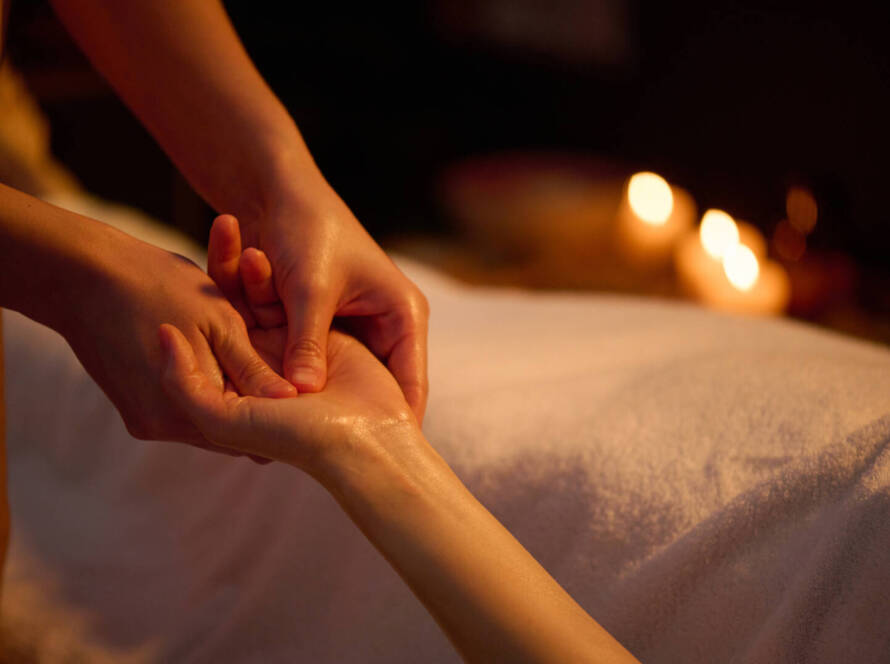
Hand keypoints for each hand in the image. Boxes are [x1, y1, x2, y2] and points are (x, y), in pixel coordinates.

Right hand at [59, 226, 294, 455]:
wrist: (81, 275)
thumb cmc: (157, 285)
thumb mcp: (219, 322)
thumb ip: (253, 368)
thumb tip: (292, 399)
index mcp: (188, 408)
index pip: (251, 438)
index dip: (275, 416)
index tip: (297, 393)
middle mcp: (163, 427)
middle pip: (227, 434)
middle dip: (252, 410)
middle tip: (276, 375)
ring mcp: (144, 421)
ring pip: (204, 423)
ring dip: (226, 399)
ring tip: (244, 362)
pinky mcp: (132, 410)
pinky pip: (181, 412)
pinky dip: (201, 392)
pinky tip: (212, 360)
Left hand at [172, 217, 416, 474]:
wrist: (281, 191)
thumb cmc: (306, 230)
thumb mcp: (310, 289)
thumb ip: (307, 341)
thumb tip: (304, 395)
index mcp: (404, 314)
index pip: (412, 385)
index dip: (397, 425)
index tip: (383, 464)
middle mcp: (391, 324)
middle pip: (385, 389)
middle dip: (364, 420)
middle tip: (354, 466)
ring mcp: (363, 326)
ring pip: (350, 380)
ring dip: (331, 402)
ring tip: (326, 450)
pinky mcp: (333, 325)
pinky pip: (323, 364)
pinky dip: (307, 380)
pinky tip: (297, 417)